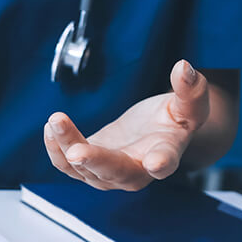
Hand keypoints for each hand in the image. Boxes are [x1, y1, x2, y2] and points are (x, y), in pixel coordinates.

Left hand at [44, 60, 208, 190]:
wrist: (153, 132)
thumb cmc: (173, 120)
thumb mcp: (189, 104)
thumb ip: (190, 90)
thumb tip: (184, 67)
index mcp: (166, 156)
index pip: (165, 163)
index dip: (161, 163)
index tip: (157, 163)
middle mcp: (135, 173)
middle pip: (114, 172)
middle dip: (94, 161)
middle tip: (77, 152)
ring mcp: (108, 174)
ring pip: (83, 169)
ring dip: (66, 146)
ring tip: (56, 121)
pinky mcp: (87, 167)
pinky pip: (66, 165)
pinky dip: (56, 149)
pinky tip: (51, 127)